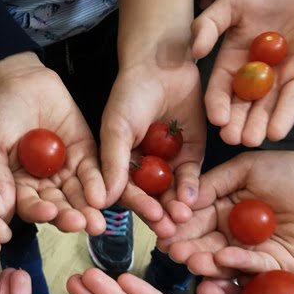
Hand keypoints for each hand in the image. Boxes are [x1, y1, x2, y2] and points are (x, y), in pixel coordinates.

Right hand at [0, 53, 105, 234]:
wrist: (21, 83)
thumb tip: (1, 210)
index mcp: (18, 188)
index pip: (29, 206)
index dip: (38, 212)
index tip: (48, 214)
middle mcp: (43, 185)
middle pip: (58, 207)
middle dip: (69, 217)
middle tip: (81, 224)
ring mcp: (65, 170)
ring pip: (78, 195)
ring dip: (87, 209)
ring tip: (96, 222)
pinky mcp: (84, 154)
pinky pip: (93, 172)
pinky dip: (99, 184)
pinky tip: (103, 196)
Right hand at [100, 60, 204, 235]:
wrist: (164, 63)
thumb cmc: (131, 93)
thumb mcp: (117, 127)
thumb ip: (112, 162)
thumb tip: (101, 201)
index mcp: (118, 163)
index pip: (125, 191)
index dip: (136, 205)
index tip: (147, 217)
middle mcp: (141, 167)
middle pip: (150, 197)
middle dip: (158, 214)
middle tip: (168, 229)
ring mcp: (167, 162)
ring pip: (170, 191)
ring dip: (175, 206)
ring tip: (182, 218)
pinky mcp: (190, 153)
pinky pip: (190, 175)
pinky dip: (191, 188)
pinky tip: (192, 198)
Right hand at [159, 151, 293, 277]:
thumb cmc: (293, 169)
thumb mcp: (247, 168)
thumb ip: (214, 182)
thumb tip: (182, 199)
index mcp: (223, 209)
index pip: (194, 220)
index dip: (177, 225)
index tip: (163, 230)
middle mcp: (234, 234)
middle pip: (204, 244)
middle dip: (187, 248)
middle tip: (173, 251)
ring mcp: (254, 253)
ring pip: (224, 261)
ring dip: (206, 261)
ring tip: (192, 259)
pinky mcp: (278, 267)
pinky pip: (255, 267)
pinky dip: (238, 263)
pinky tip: (223, 256)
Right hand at [192, 0, 293, 145]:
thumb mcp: (234, 1)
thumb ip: (210, 23)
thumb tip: (195, 50)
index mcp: (233, 59)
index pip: (221, 87)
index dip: (218, 104)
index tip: (217, 118)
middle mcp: (254, 74)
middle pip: (243, 104)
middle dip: (237, 123)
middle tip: (232, 139)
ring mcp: (280, 77)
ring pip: (267, 107)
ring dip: (258, 125)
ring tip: (251, 140)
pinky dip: (286, 114)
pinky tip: (277, 131)